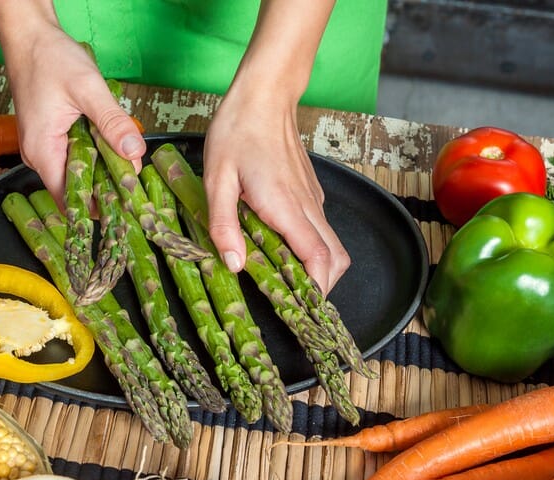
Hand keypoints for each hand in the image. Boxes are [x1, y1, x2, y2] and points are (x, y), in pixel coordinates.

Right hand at [0, 1, 143, 204]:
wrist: (29, 37)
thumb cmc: (50, 59)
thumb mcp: (88, 88)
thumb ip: (112, 122)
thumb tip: (135, 152)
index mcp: (43, 152)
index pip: (71, 200)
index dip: (100, 206)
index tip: (127, 204)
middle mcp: (39, 156)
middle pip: (76, 189)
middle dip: (107, 187)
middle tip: (136, 180)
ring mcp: (43, 148)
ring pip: (77, 173)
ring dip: (103, 169)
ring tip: (128, 162)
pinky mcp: (49, 138)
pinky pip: (74, 156)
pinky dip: (94, 154)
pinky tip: (111, 144)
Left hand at [203, 90, 349, 293]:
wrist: (263, 94)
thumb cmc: (237, 132)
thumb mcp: (216, 178)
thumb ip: (224, 224)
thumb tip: (235, 265)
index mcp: (286, 207)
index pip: (319, 260)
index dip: (316, 291)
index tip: (301, 310)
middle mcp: (307, 206)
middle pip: (336, 259)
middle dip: (322, 288)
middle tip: (292, 304)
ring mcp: (313, 198)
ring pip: (332, 245)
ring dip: (317, 269)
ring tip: (283, 281)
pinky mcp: (310, 192)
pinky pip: (320, 229)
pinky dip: (311, 249)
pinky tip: (279, 249)